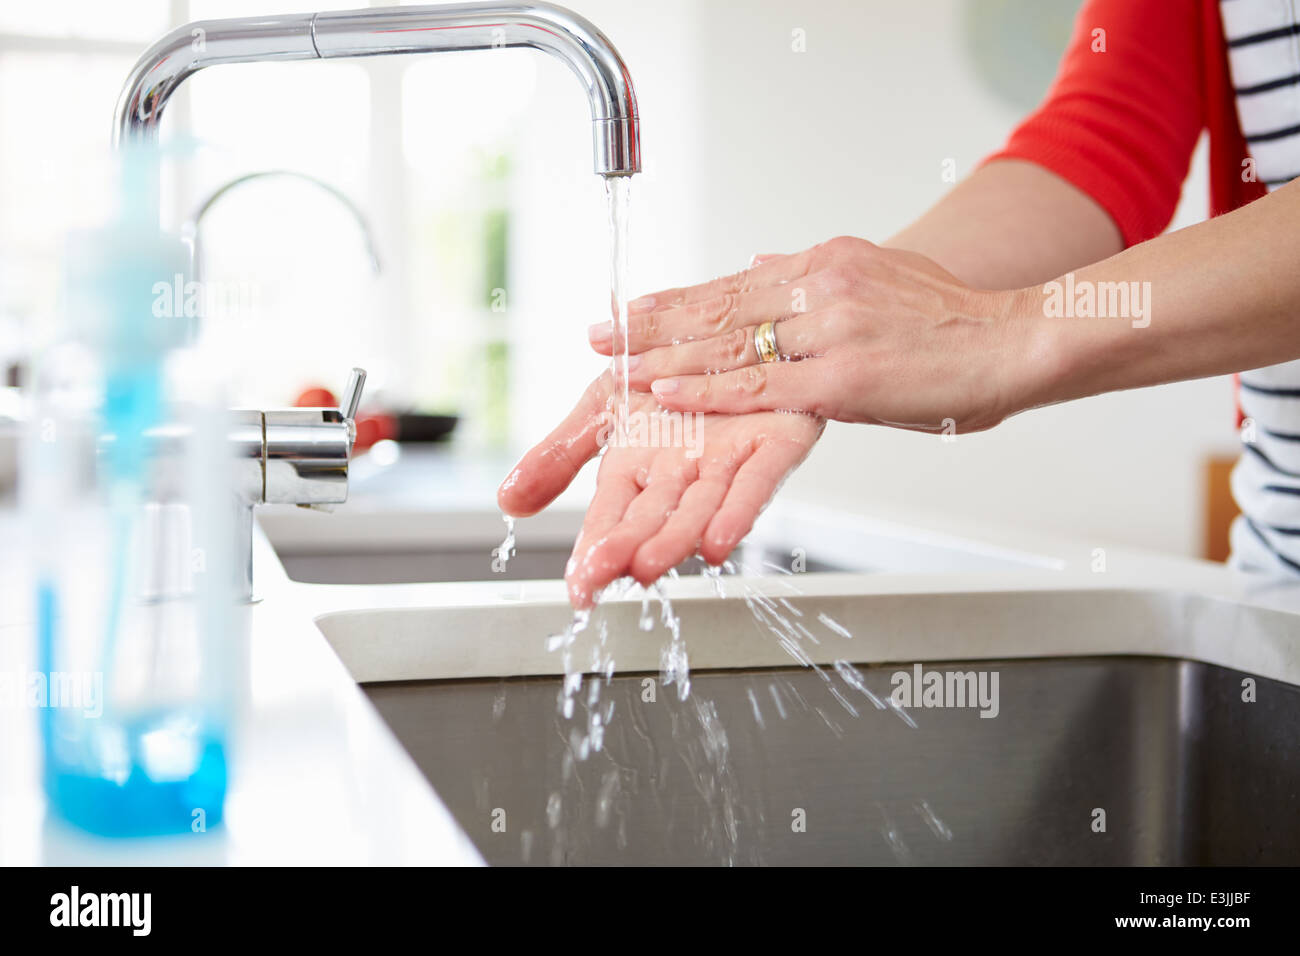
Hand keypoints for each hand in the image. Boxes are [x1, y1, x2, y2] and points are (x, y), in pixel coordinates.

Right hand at [498, 371, 822, 607]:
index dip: (593, 549)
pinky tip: (720, 540)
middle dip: (627, 547)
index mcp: (637, 467)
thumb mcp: (602, 406)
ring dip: (676, 537)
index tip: (578, 586)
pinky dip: (738, 509)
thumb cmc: (669, 372)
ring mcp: (727, 462)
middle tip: (603, 575)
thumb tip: (508, 501)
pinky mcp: (773, 443)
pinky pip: (756, 481)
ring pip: (700, 506)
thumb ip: (559, 454)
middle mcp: (681, 473)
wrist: (729, 328)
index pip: (609, 516)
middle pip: (652, 517)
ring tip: (650, 564)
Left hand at [587, 236, 1038, 433]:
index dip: (680, 299)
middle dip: (653, 323)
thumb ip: (819, 276)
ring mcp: (828, 329)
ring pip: (727, 343)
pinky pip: (757, 384)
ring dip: (662, 355)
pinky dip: (705, 388)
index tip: (636, 307)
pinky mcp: (840, 377)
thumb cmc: (957, 322)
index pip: (736, 283)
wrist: (1016, 341)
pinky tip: (664, 390)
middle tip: (600, 331)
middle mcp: (821, 285)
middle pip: (718, 307)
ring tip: (613, 362)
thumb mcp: (884, 275)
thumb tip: (759, 263)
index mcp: (829, 261)